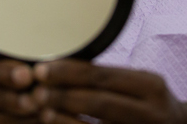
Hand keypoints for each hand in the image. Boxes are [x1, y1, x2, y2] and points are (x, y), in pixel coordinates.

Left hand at [31, 60, 186, 123]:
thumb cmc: (151, 105)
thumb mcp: (140, 86)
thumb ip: (108, 79)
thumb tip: (59, 68)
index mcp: (150, 85)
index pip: (104, 76)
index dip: (70, 72)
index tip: (42, 68)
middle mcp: (151, 111)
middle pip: (100, 101)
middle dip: (63, 94)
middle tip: (36, 88)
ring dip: (64, 118)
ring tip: (40, 108)